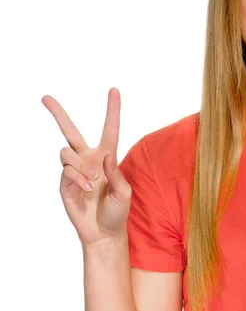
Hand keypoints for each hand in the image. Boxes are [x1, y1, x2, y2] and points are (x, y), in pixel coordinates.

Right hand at [42, 87, 131, 246]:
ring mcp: (75, 170)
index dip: (112, 109)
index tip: (114, 90)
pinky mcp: (64, 183)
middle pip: (70, 131)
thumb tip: (105, 156)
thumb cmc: (117, 211)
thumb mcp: (124, 192)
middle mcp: (89, 159)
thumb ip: (116, 173)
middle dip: (58, 114)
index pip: (110, 128)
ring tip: (92, 184)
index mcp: (107, 156)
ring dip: (80, 167)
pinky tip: (86, 189)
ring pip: (67, 152)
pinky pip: (66, 171)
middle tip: (45, 98)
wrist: (103, 233)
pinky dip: (76, 178)